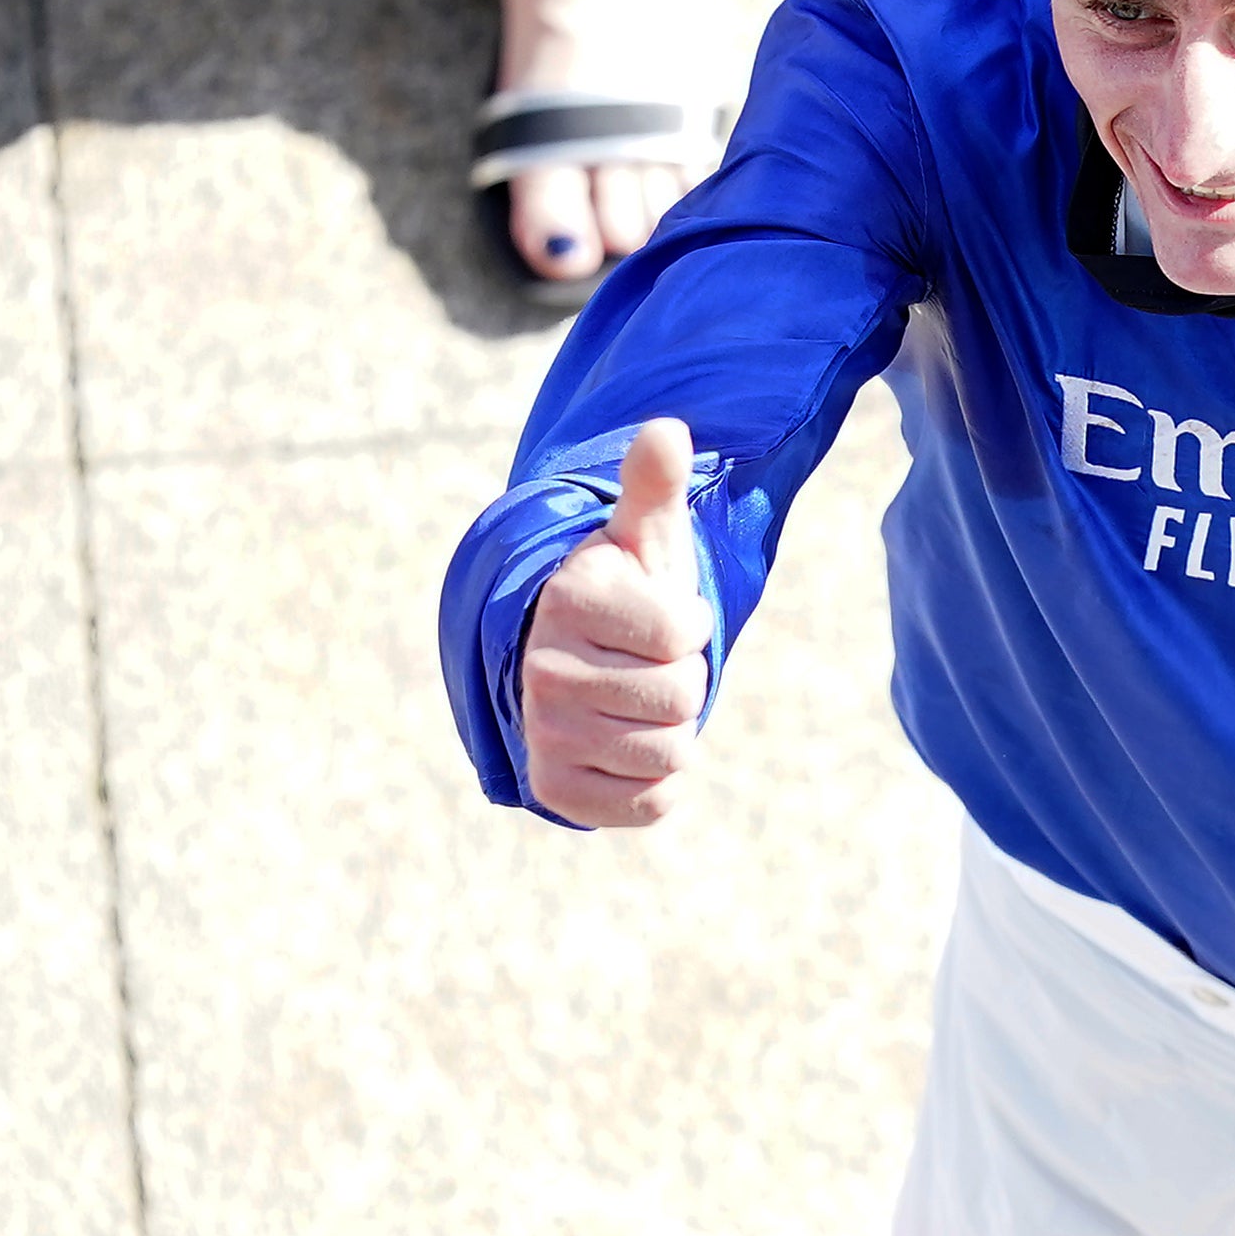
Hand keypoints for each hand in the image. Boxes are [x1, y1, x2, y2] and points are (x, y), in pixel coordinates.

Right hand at [517, 418, 717, 829]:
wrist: (579, 661)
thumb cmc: (627, 592)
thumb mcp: (646, 537)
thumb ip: (654, 485)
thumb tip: (666, 431)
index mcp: (569, 600)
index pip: (683, 637)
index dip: (691, 628)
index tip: (666, 618)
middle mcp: (543, 668)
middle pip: (679, 701)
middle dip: (684, 682)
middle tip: (651, 665)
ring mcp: (543, 731)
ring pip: (670, 754)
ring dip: (675, 732)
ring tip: (641, 702)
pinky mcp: (553, 787)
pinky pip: (649, 804)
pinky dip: (659, 783)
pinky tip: (633, 748)